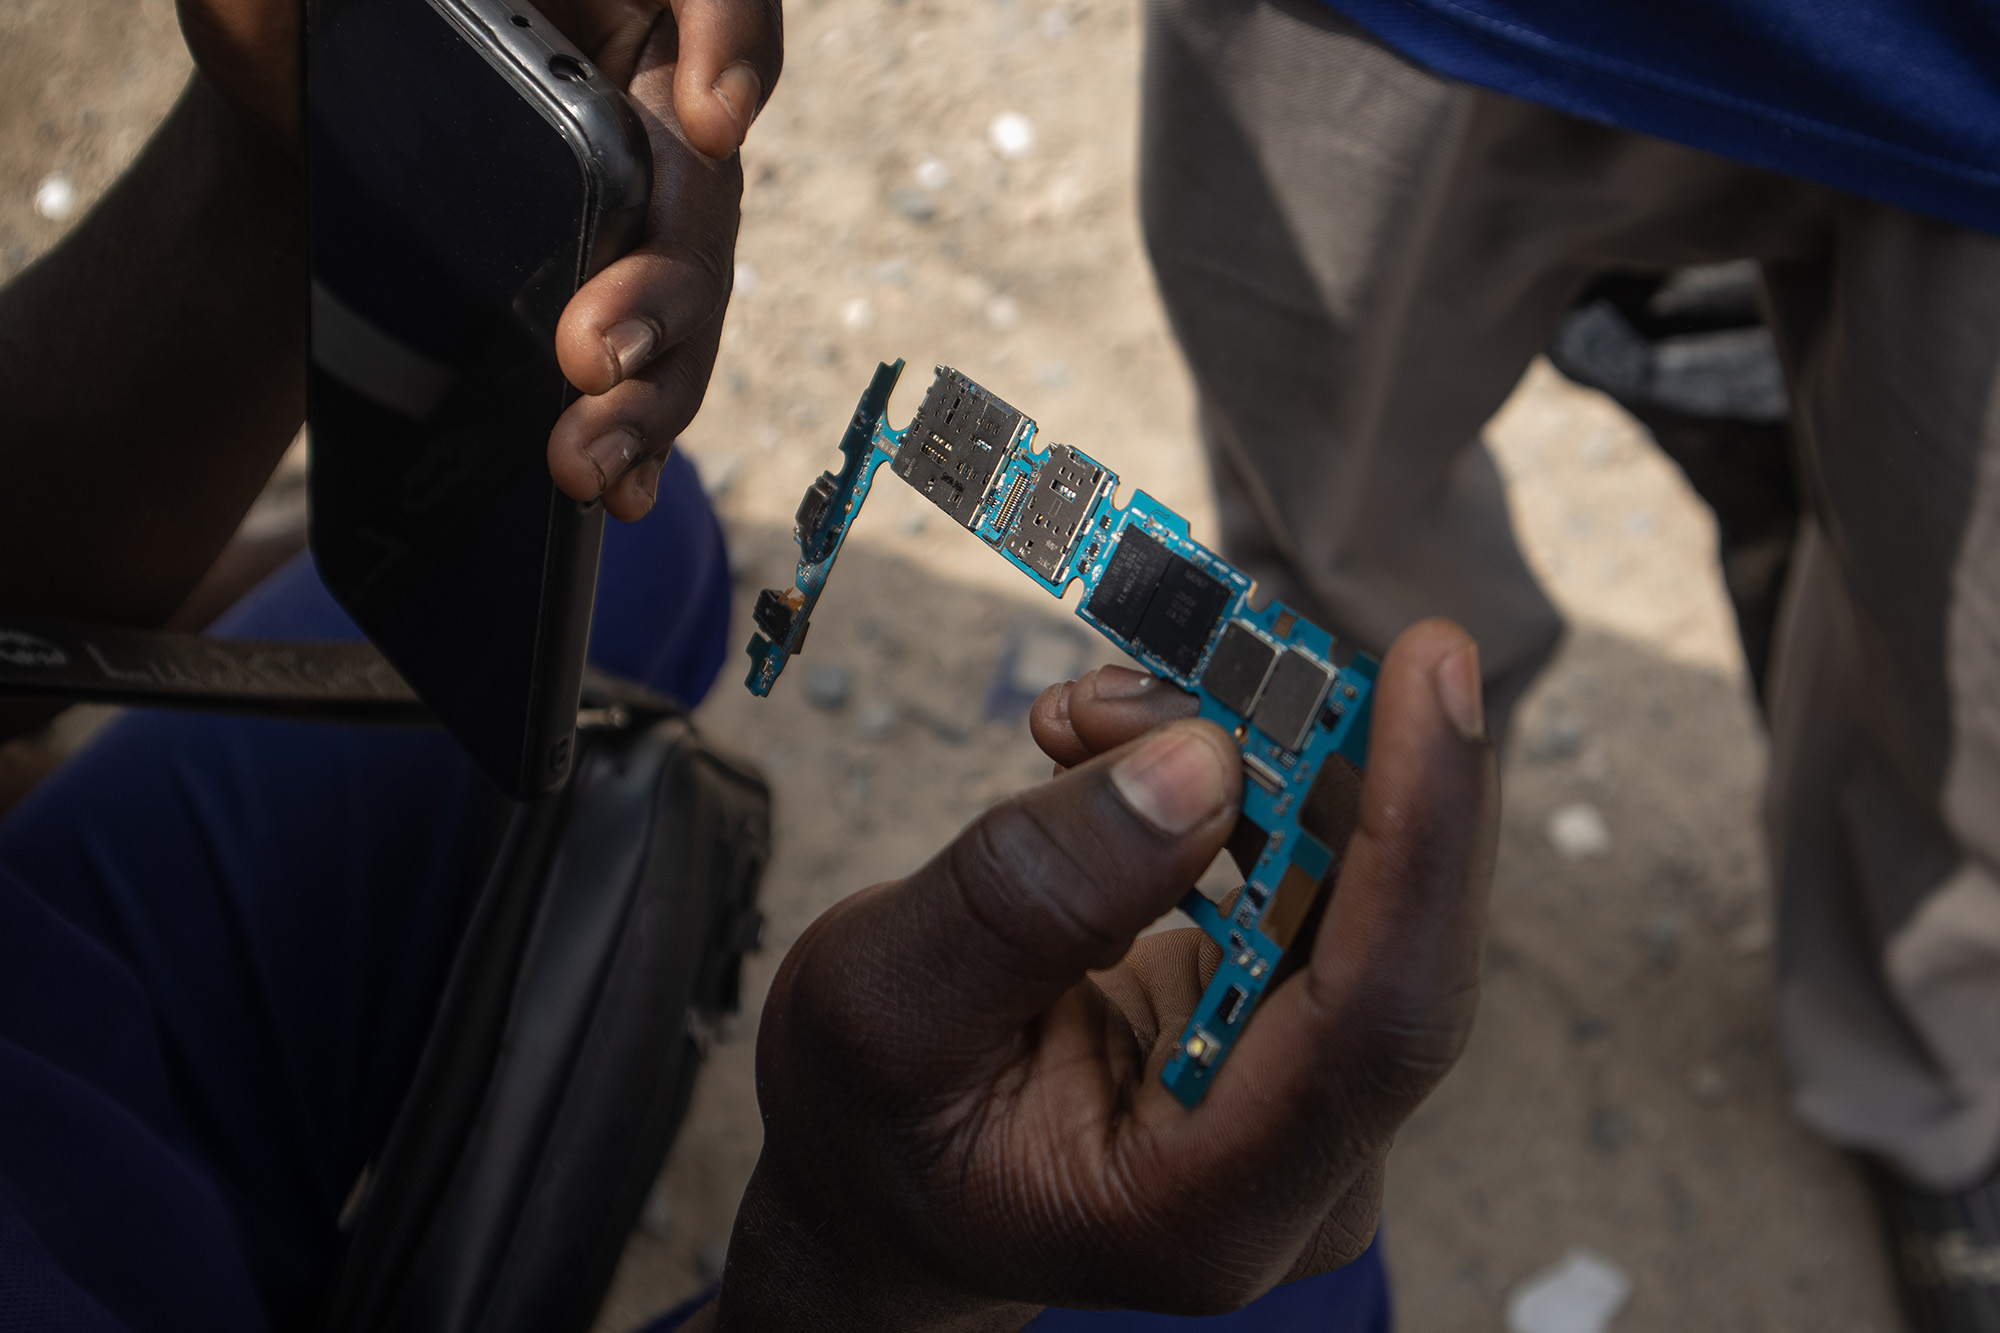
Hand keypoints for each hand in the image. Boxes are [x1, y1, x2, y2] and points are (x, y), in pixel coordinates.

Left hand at [175, 0, 780, 520]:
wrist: (306, 127)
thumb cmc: (309, 31)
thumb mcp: (283, 4)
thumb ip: (268, 3)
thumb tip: (241, 3)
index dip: (735, 48)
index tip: (709, 119)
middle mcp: (653, 88)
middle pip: (703, 184)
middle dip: (662, 287)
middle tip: (590, 352)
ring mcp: (651, 202)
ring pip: (693, 294)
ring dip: (651, 392)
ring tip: (583, 459)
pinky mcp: (628, 291)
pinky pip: (663, 364)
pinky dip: (644, 435)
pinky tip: (620, 488)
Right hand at [713, 619, 1496, 1327]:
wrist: (889, 1185)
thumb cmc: (877, 1121)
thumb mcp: (885, 1000)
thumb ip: (1029, 895)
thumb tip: (1201, 762)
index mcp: (1205, 1212)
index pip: (1377, 1017)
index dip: (1420, 836)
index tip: (1430, 666)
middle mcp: (1299, 1169)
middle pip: (1377, 929)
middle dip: (1283, 759)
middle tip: (1158, 667)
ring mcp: (1309, 1100)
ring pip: (1346, 880)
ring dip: (1234, 758)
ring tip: (1086, 718)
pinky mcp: (1296, 1029)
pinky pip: (1308, 872)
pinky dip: (1225, 783)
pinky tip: (1117, 747)